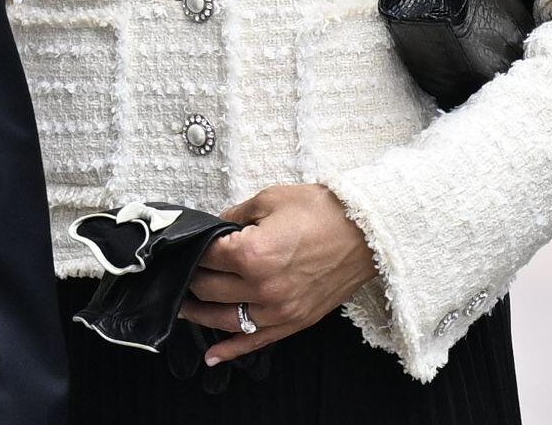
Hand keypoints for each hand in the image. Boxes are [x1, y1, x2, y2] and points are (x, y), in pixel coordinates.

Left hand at [179, 183, 376, 364]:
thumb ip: (238, 213)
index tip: (190, 245)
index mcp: (253, 253)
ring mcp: (278, 309)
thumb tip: (219, 225)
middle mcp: (262, 286)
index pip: (208, 256)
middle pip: (210, 288)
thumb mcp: (273, 198)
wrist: (365, 232)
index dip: (196, 248)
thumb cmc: (322, 211)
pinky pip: (255, 341)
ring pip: (225, 319)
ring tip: (186, 306)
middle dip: (193, 278)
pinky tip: (212, 354)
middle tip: (187, 270)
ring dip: (200, 314)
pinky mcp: (293, 321)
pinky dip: (230, 350)